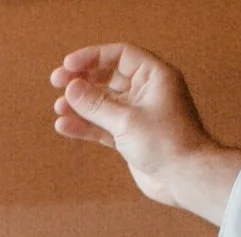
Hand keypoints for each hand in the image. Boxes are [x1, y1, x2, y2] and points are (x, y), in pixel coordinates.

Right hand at [48, 44, 240, 223]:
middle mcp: (146, 91)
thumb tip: (70, 88)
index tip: (67, 66)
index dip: (92, 57)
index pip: (120, 56)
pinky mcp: (130, 135)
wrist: (184, 177)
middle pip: (109, 76)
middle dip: (82, 79)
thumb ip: (95, 104)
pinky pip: (103, 125)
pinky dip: (85, 125)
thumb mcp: (126, 120)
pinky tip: (64, 126)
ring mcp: (138, 114)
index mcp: (154, 77)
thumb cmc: (166, 143)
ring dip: (80, 104)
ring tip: (59, 107)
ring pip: (103, 102)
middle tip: (56, 82)